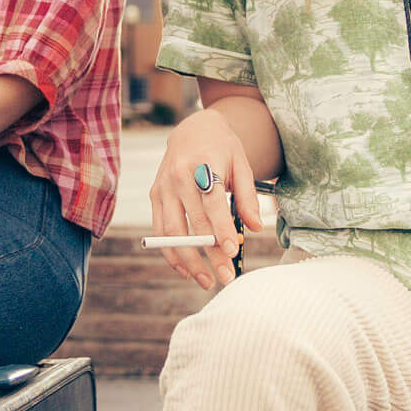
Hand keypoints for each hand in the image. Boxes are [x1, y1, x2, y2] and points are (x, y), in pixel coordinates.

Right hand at [149, 109, 261, 290]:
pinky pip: (159, 230)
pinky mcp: (154, 195)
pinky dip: (171, 252)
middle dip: (210, 254)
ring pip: (172, 232)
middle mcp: (179, 176)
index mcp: (203, 164)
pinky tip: (186, 269)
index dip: (221, 229)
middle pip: (193, 223)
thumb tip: (255, 228)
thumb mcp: (242, 164)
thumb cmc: (222, 148)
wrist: (193, 129)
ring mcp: (163, 187)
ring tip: (206, 281)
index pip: (212, 203)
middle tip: (226, 277)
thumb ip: (247, 196)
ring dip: (189, 260)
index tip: (232, 252)